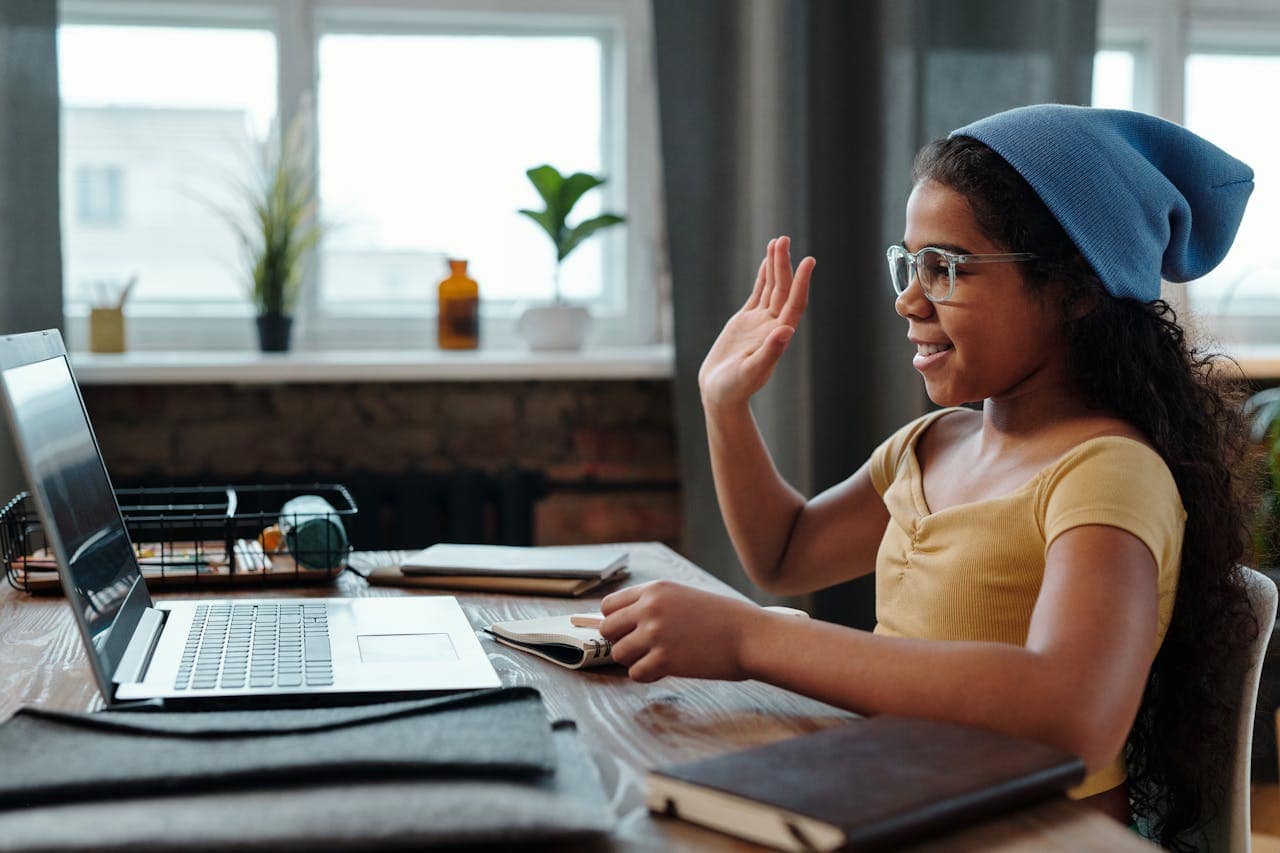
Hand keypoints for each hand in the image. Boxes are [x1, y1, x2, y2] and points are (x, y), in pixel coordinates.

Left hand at [599, 580, 762, 682]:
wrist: (751, 636)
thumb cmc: (723, 619)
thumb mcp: (684, 597)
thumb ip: (654, 605)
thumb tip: (623, 624)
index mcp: (655, 589)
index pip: (609, 605)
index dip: (616, 621)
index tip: (628, 631)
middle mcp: (650, 608)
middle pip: (607, 630)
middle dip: (622, 641)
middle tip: (643, 648)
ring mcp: (655, 634)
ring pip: (618, 653)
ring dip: (634, 660)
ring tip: (658, 659)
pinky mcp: (663, 660)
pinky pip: (635, 674)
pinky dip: (647, 676)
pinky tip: (666, 670)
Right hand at [698, 236, 814, 410]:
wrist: (720, 394)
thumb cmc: (735, 388)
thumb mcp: (751, 371)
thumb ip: (770, 352)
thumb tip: (786, 331)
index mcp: (778, 336)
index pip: (794, 304)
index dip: (801, 282)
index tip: (808, 261)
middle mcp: (773, 326)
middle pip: (783, 290)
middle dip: (784, 264)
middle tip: (784, 239)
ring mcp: (760, 322)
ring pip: (771, 288)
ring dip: (775, 265)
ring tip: (778, 241)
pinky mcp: (745, 322)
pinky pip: (758, 294)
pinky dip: (763, 277)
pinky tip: (766, 262)